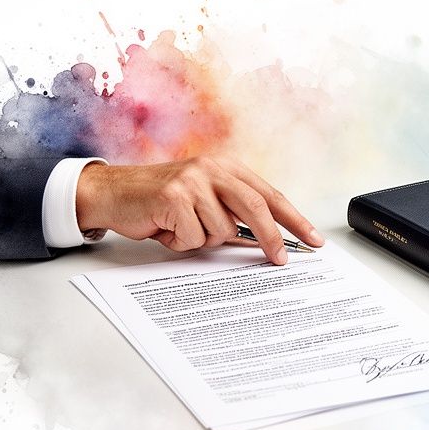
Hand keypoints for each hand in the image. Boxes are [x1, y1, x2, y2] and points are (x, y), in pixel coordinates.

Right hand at [75, 156, 324, 264]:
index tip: (313, 240)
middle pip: (256, 208)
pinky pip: (193, 237)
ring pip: (220, 230)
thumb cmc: (160, 202)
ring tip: (180, 229)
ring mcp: (193, 181)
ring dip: (201, 240)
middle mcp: (212, 169)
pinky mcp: (174, 196)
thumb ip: (232, 215)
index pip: (269, 195)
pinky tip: (164, 228)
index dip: (294, 219)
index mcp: (226, 168)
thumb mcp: (202, 202)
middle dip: (271, 238)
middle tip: (279, 261)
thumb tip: (268, 242)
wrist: (114, 193)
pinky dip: (179, 242)